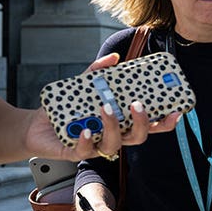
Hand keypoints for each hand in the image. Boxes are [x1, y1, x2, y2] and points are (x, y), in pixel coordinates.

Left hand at [25, 54, 181, 162]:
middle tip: (137, 105)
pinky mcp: (75, 153)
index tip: (176, 111)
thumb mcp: (82, 86)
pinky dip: (86, 141)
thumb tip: (113, 57)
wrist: (35, 125)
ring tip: (105, 108)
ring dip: (113, 127)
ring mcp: (96, 146)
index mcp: (121, 123)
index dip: (164, 122)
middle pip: (138, 137)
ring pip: (113, 145)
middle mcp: (113, 136)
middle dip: (142, 123)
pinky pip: (85, 151)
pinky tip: (84, 130)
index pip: (149, 126)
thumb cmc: (65, 109)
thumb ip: (97, 72)